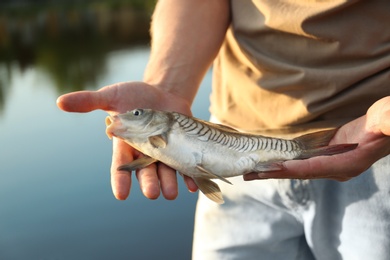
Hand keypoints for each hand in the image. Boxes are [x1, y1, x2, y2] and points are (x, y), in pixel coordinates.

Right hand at [57, 82, 197, 199]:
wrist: (163, 92)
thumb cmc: (134, 96)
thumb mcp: (112, 96)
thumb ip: (89, 101)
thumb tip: (59, 102)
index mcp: (126, 145)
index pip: (120, 166)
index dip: (120, 179)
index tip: (120, 194)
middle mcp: (145, 153)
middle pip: (145, 172)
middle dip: (148, 183)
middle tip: (151, 193)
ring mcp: (165, 153)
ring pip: (166, 172)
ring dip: (169, 183)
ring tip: (171, 193)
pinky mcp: (182, 148)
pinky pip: (186, 166)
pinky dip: (190, 176)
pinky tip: (194, 184)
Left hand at [244, 97, 389, 181]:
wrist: (388, 126)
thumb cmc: (389, 122)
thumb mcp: (389, 120)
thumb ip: (387, 122)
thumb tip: (388, 122)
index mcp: (348, 164)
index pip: (313, 168)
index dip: (290, 168)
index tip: (267, 168)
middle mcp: (337, 169)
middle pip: (299, 173)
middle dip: (273, 174)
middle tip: (248, 174)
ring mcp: (331, 164)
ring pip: (298, 169)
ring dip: (275, 169)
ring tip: (253, 170)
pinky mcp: (327, 157)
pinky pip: (302, 162)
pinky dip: (286, 162)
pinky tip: (273, 160)